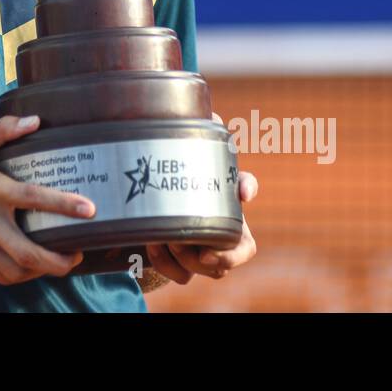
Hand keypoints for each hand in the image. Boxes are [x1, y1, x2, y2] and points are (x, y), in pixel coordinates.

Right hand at [0, 115, 91, 285]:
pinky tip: (30, 268)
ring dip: (41, 271)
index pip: (33, 197)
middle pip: (28, 251)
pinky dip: (18, 275)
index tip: (89, 210)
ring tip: (58, 262)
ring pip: (15, 269)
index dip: (64, 205)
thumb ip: (4, 130)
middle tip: (76, 254)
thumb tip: (35, 121)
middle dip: (58, 260)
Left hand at [145, 112, 257, 284]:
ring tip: (164, 238)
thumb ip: (197, 131)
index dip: (247, 191)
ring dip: (185, 259)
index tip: (242, 191)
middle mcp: (218, 230)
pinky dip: (166, 264)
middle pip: (232, 254)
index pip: (247, 192)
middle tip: (189, 237)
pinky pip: (180, 276)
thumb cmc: (171, 171)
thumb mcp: (184, 150)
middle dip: (216, 253)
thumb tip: (213, 115)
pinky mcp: (179, 264)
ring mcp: (200, 251)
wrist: (144, 198)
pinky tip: (151, 244)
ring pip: (207, 271)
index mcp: (223, 199)